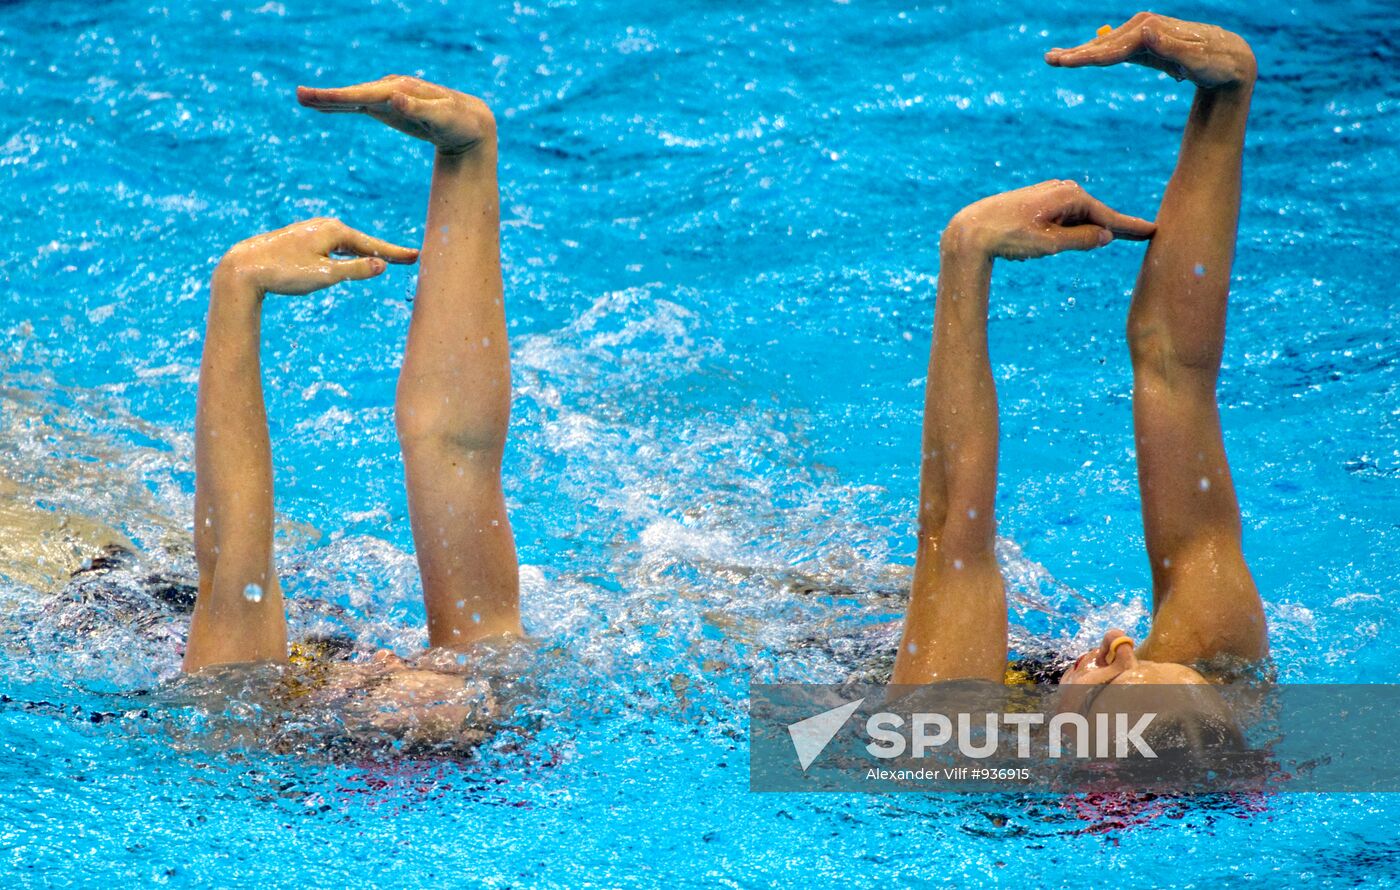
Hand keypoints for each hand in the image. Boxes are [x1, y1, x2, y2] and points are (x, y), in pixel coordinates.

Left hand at [218, 218, 417, 295]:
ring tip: (385, 258)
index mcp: (335, 232)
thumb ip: (355, 270)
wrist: (245, 268)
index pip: (373, 245)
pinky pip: (335, 245)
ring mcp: (313, 231)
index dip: (395, 253)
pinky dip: (349, 252)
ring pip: (348, 243)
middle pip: (363, 241)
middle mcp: (326, 226)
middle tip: (408, 258)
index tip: (417, 256)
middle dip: (384, 250)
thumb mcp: (325, 275)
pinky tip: (349, 256)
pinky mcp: (302, 239)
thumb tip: (381, 264)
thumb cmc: (284, 272)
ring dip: (367, 251)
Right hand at [296, 75, 495, 154]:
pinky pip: (361, 105)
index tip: (314, 98)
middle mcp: (392, 90)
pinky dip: (343, 105)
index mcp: (401, 91)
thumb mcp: (443, 118)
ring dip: (331, 100)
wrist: (472, 123)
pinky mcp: (391, 107)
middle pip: (354, 94)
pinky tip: (329, 107)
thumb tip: (394, 99)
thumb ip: (419, 110)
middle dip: (327, 97)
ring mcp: (390, 97)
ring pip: (355, 98)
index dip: (337, 97)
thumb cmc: (459, 122)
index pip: (363, 95)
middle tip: (299, 96)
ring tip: (304, 99)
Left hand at [945, 180, 1153, 261]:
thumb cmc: (1009, 237)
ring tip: (1108, 238)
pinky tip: (1081, 233)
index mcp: (1070, 197)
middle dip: (1116, 227)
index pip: (1108, 217)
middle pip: (1097, 215)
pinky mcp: (1040, 201)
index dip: (1131, 227)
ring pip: (1080, 217)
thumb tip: (1106, 236)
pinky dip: (1075, 227)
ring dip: (1090, 230)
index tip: (1154, 231)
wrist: (972, 230)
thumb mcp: (1049, 244)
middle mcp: (1064, 190)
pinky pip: (1067, 216)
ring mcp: (1052, 194)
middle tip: (1146, 234)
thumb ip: (1081, 240)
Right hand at [1045, 13, 1255, 88]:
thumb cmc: (1218, 64)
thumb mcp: (1197, 59)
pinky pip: (1116, 50)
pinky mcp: (1146, 44)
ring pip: (1107, 45)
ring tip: (1054, 58)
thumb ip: (1171, 47)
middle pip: (1106, 43)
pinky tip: (1080, 56)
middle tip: (1049, 60)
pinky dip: (1096, 53)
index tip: (1068, 64)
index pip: (1115, 45)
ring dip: (1081, 52)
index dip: (1091, 55)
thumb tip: (1145, 31)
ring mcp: (1145, 35)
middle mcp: (1146, 27)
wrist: (1232, 60)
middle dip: (1078, 52)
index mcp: (1154, 30)